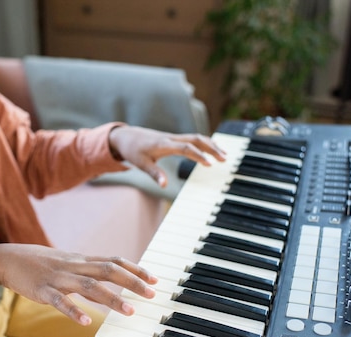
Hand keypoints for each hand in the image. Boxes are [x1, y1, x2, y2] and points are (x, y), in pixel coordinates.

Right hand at [0, 243, 157, 325]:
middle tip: (151, 294)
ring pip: (89, 286)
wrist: (8, 258)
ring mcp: (58, 278)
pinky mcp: (42, 291)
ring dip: (111, 299)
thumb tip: (111, 283)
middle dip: (132, 282)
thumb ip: (88, 272)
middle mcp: (74, 266)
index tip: (154, 279)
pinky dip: (74, 311)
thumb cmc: (41, 263)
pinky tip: (86, 322)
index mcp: (81, 260)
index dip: (135, 269)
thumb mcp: (68, 264)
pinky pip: (60, 301)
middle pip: (108, 271)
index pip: (114, 261)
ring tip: (129, 312)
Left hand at [108, 126, 226, 186]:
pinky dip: (205, 143)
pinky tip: (213, 150)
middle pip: (196, 139)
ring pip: (196, 137)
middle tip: (224, 159)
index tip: (210, 164)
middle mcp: (171, 138)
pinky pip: (193, 139)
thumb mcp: (140, 164)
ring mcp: (174, 137)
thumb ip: (154, 174)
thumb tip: (164, 186)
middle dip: (211, 148)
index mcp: (163, 144)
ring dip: (211, 145)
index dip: (198, 155)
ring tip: (224, 155)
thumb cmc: (133, 150)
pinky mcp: (174, 138)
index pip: (185, 148)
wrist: (126, 136)